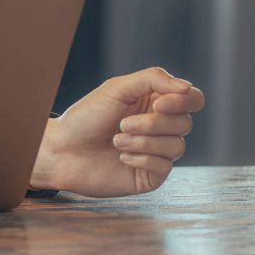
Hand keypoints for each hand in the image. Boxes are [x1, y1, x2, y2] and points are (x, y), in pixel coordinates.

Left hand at [28, 67, 204, 197]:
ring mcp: (157, 152)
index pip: (192, 99)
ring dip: (144, 142)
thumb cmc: (87, 116)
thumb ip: (154, 80)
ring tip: (116, 140)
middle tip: (122, 124)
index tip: (158, 104)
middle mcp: (161, 127)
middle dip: (153, 124)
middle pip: (185, 123)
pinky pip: (164, 166)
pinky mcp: (150, 175)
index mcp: (156, 102)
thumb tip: (187, 87)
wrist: (63, 150)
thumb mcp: (118, 88)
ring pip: (177, 146)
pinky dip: (142, 158)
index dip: (182, 101)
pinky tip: (121, 156)